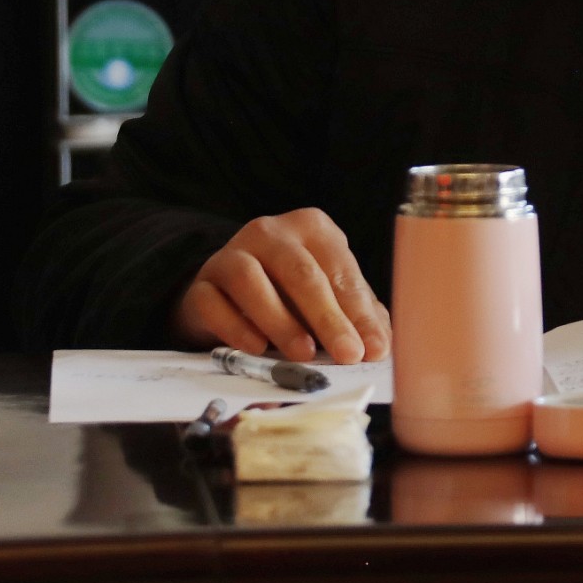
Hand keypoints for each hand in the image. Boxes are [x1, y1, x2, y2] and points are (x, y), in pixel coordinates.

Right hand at [170, 208, 390, 364]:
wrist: (226, 290)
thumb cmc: (287, 291)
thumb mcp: (326, 294)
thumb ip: (354, 313)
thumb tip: (381, 345)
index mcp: (312, 228)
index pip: (341, 270)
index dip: (360, 312)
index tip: (374, 348)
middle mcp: (272, 232)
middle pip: (302, 273)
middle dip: (328, 317)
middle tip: (347, 354)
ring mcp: (232, 252)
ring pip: (252, 281)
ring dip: (280, 320)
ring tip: (303, 354)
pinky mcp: (202, 281)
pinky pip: (213, 302)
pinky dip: (235, 326)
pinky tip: (256, 348)